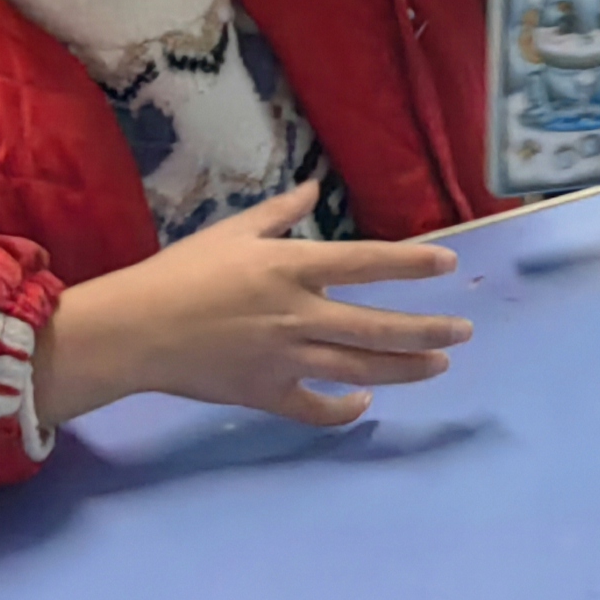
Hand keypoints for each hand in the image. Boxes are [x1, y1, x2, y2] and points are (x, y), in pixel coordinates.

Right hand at [37, 185, 467, 433]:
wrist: (136, 330)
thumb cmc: (182, 272)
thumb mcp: (232, 231)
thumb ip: (279, 212)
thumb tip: (314, 189)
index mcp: (290, 267)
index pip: (367, 263)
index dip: (412, 264)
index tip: (448, 264)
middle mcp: (297, 314)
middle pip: (378, 326)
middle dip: (428, 330)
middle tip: (463, 331)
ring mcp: (286, 359)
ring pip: (360, 368)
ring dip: (405, 368)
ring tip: (438, 364)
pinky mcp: (267, 394)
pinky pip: (317, 408)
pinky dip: (345, 411)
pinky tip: (365, 403)